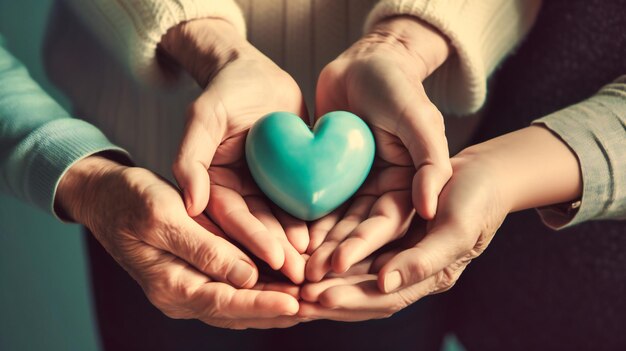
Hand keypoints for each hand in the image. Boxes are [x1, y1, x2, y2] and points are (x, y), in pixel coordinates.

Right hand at [56, 156, 303, 328]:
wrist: (107, 197)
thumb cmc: (132, 200)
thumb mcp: (164, 216)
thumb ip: (203, 248)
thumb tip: (245, 277)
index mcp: (170, 285)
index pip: (223, 302)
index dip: (261, 304)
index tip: (295, 303)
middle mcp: (181, 296)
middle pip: (237, 313)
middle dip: (277, 312)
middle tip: (316, 309)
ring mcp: (189, 289)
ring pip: (239, 307)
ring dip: (274, 306)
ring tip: (311, 304)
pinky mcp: (198, 276)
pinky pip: (233, 291)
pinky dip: (261, 292)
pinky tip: (288, 287)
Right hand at [160, 18, 307, 282]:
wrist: (257, 74)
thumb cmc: (227, 89)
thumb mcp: (204, 116)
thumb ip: (191, 157)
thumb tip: (191, 204)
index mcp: (212, 184)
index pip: (230, 217)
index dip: (251, 238)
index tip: (273, 258)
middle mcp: (237, 193)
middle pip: (256, 228)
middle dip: (278, 253)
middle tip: (300, 276)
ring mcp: (262, 190)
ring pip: (279, 223)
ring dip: (296, 246)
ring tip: (316, 265)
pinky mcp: (287, 183)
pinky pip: (298, 206)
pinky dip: (311, 223)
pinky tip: (328, 240)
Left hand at [299, 152, 507, 320]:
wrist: (481, 171)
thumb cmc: (476, 198)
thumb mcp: (457, 228)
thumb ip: (425, 259)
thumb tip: (384, 283)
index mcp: (429, 277)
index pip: (385, 297)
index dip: (353, 299)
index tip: (321, 297)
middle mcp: (408, 270)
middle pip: (362, 291)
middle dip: (330, 295)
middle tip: (296, 298)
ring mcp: (396, 251)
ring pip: (354, 271)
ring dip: (325, 278)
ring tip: (293, 282)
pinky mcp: (384, 232)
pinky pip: (353, 247)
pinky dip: (330, 251)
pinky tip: (305, 251)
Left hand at [305, 16, 451, 280]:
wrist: (367, 60)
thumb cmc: (397, 85)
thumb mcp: (419, 118)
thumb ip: (430, 161)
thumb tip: (429, 208)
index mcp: (411, 186)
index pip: (388, 225)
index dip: (364, 247)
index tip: (339, 266)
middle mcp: (385, 193)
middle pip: (360, 234)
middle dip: (336, 257)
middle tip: (309, 278)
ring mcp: (359, 187)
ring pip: (338, 225)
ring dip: (318, 248)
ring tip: (295, 268)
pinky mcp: (334, 178)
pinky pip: (320, 205)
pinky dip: (305, 224)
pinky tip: (287, 240)